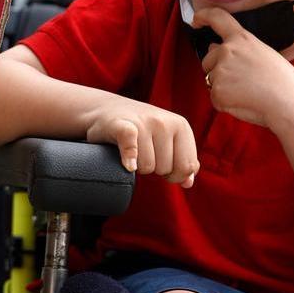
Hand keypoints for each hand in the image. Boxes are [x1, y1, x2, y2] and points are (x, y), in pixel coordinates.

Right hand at [82, 95, 198, 187]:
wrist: (105, 109)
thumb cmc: (139, 129)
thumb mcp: (166, 140)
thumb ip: (181, 159)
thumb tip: (188, 182)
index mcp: (181, 125)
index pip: (188, 166)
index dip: (174, 175)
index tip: (162, 166)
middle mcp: (164, 121)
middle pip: (165, 169)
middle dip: (154, 169)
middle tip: (143, 154)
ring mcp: (143, 122)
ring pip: (146, 167)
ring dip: (137, 167)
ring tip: (132, 152)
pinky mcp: (121, 125)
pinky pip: (131, 146)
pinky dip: (129, 157)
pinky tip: (128, 164)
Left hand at [193, 7, 293, 127]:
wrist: (289, 102)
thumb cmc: (283, 80)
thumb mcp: (262, 53)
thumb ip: (237, 49)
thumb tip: (212, 47)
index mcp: (241, 38)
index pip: (217, 18)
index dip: (204, 16)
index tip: (196, 19)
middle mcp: (227, 51)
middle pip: (208, 59)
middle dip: (217, 69)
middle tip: (243, 81)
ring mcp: (220, 71)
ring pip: (210, 80)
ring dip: (222, 87)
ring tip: (247, 92)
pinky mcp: (217, 92)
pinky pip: (215, 98)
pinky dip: (225, 103)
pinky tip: (244, 101)